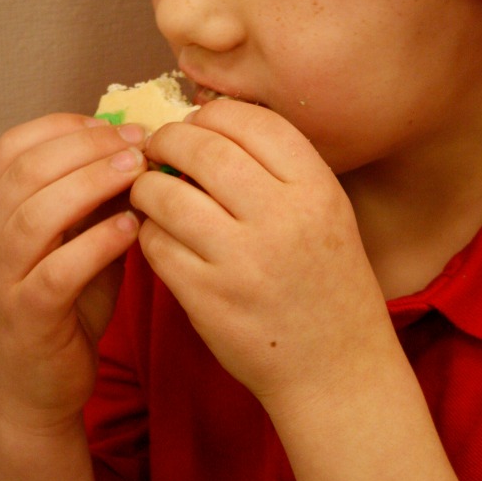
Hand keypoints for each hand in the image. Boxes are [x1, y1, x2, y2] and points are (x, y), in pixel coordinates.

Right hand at [0, 113, 147, 428]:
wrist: (37, 388)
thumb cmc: (65, 301)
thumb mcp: (79, 235)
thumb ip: (98, 196)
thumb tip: (140, 146)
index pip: (14, 145)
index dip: (66, 126)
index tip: (116, 126)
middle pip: (27, 170)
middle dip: (87, 147)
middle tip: (137, 143)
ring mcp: (4, 278)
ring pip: (35, 215)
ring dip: (91, 184)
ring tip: (137, 173)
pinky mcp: (28, 317)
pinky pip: (58, 272)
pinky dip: (97, 243)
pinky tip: (132, 228)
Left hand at [131, 100, 388, 409]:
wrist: (335, 366)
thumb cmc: (326, 278)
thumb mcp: (325, 208)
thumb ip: (277, 167)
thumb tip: (205, 123)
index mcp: (315, 187)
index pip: (252, 121)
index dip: (212, 114)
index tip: (196, 124)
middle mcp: (281, 217)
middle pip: (203, 148)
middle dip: (169, 139)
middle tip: (159, 147)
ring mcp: (242, 260)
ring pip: (167, 194)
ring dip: (146, 185)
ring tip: (148, 189)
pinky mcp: (207, 298)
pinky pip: (156, 244)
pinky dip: (148, 232)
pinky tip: (159, 233)